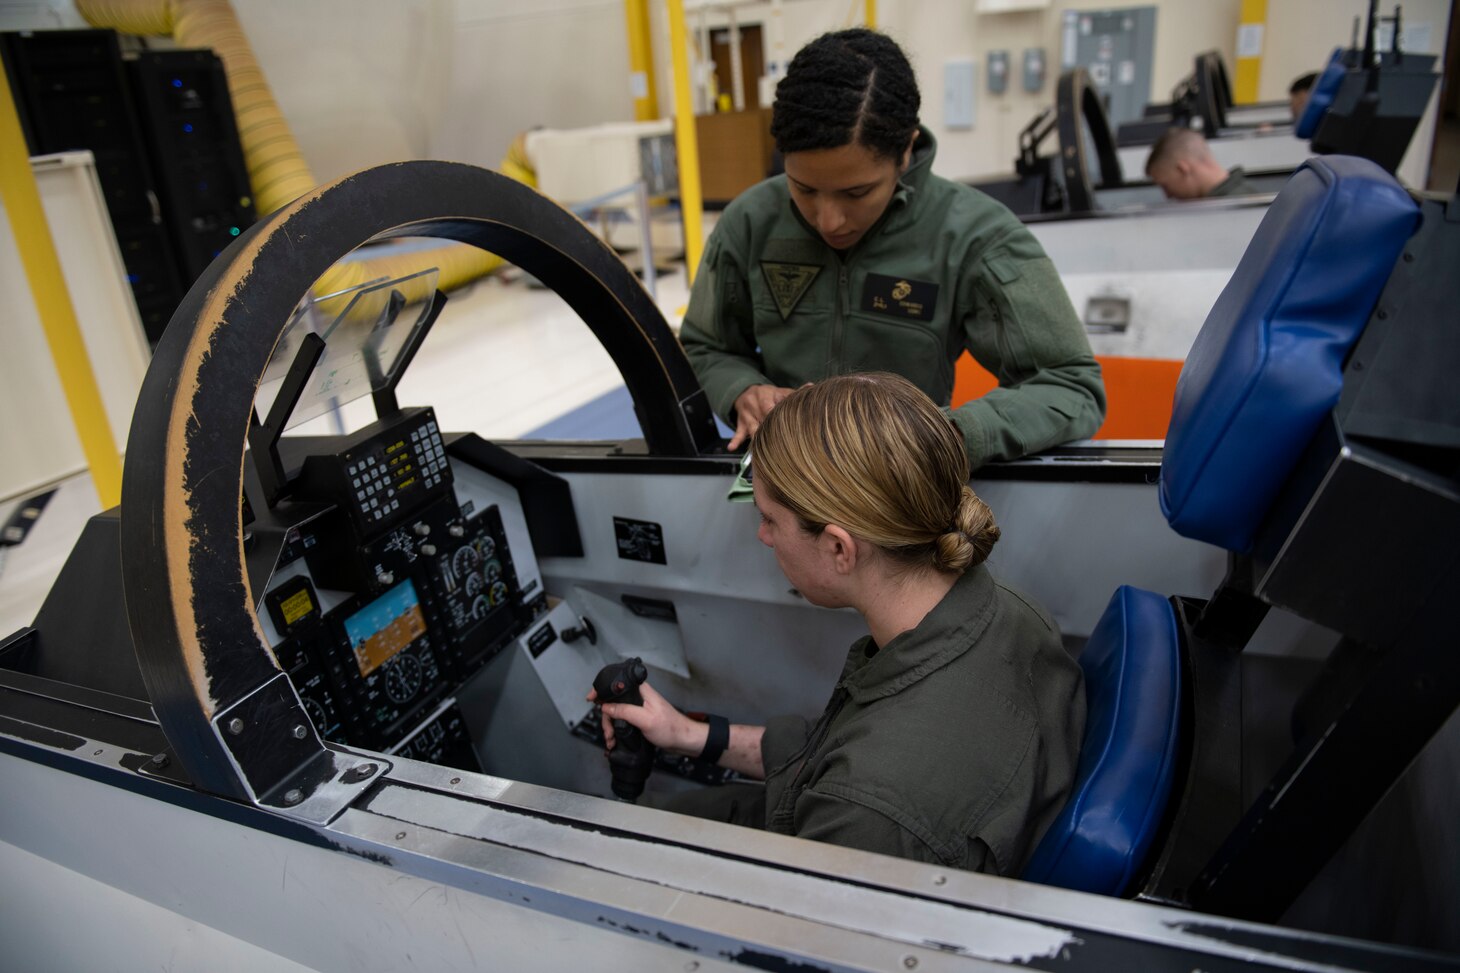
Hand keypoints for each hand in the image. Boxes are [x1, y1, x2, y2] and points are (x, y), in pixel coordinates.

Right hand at [588, 680, 705, 755]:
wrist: (682, 741)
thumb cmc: (670, 728)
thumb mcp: (645, 719)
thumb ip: (625, 711)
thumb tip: (607, 706)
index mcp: (641, 691)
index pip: (616, 685)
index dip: (602, 691)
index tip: (592, 699)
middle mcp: (638, 697)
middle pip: (613, 703)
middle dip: (607, 719)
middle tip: (608, 733)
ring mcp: (637, 708)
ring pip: (615, 714)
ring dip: (610, 728)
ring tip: (611, 740)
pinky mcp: (638, 718)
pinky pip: (621, 722)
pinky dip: (615, 731)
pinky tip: (614, 741)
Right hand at [728, 384, 795, 450]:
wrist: (745, 393)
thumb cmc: (767, 395)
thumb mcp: (778, 391)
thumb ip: (793, 392)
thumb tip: (810, 387)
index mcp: (763, 397)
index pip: (769, 408)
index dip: (773, 417)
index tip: (782, 425)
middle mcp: (753, 406)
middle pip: (761, 421)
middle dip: (767, 430)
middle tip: (777, 442)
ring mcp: (747, 417)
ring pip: (751, 429)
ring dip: (755, 438)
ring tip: (760, 450)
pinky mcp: (741, 425)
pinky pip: (737, 433)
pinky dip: (734, 441)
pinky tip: (731, 447)